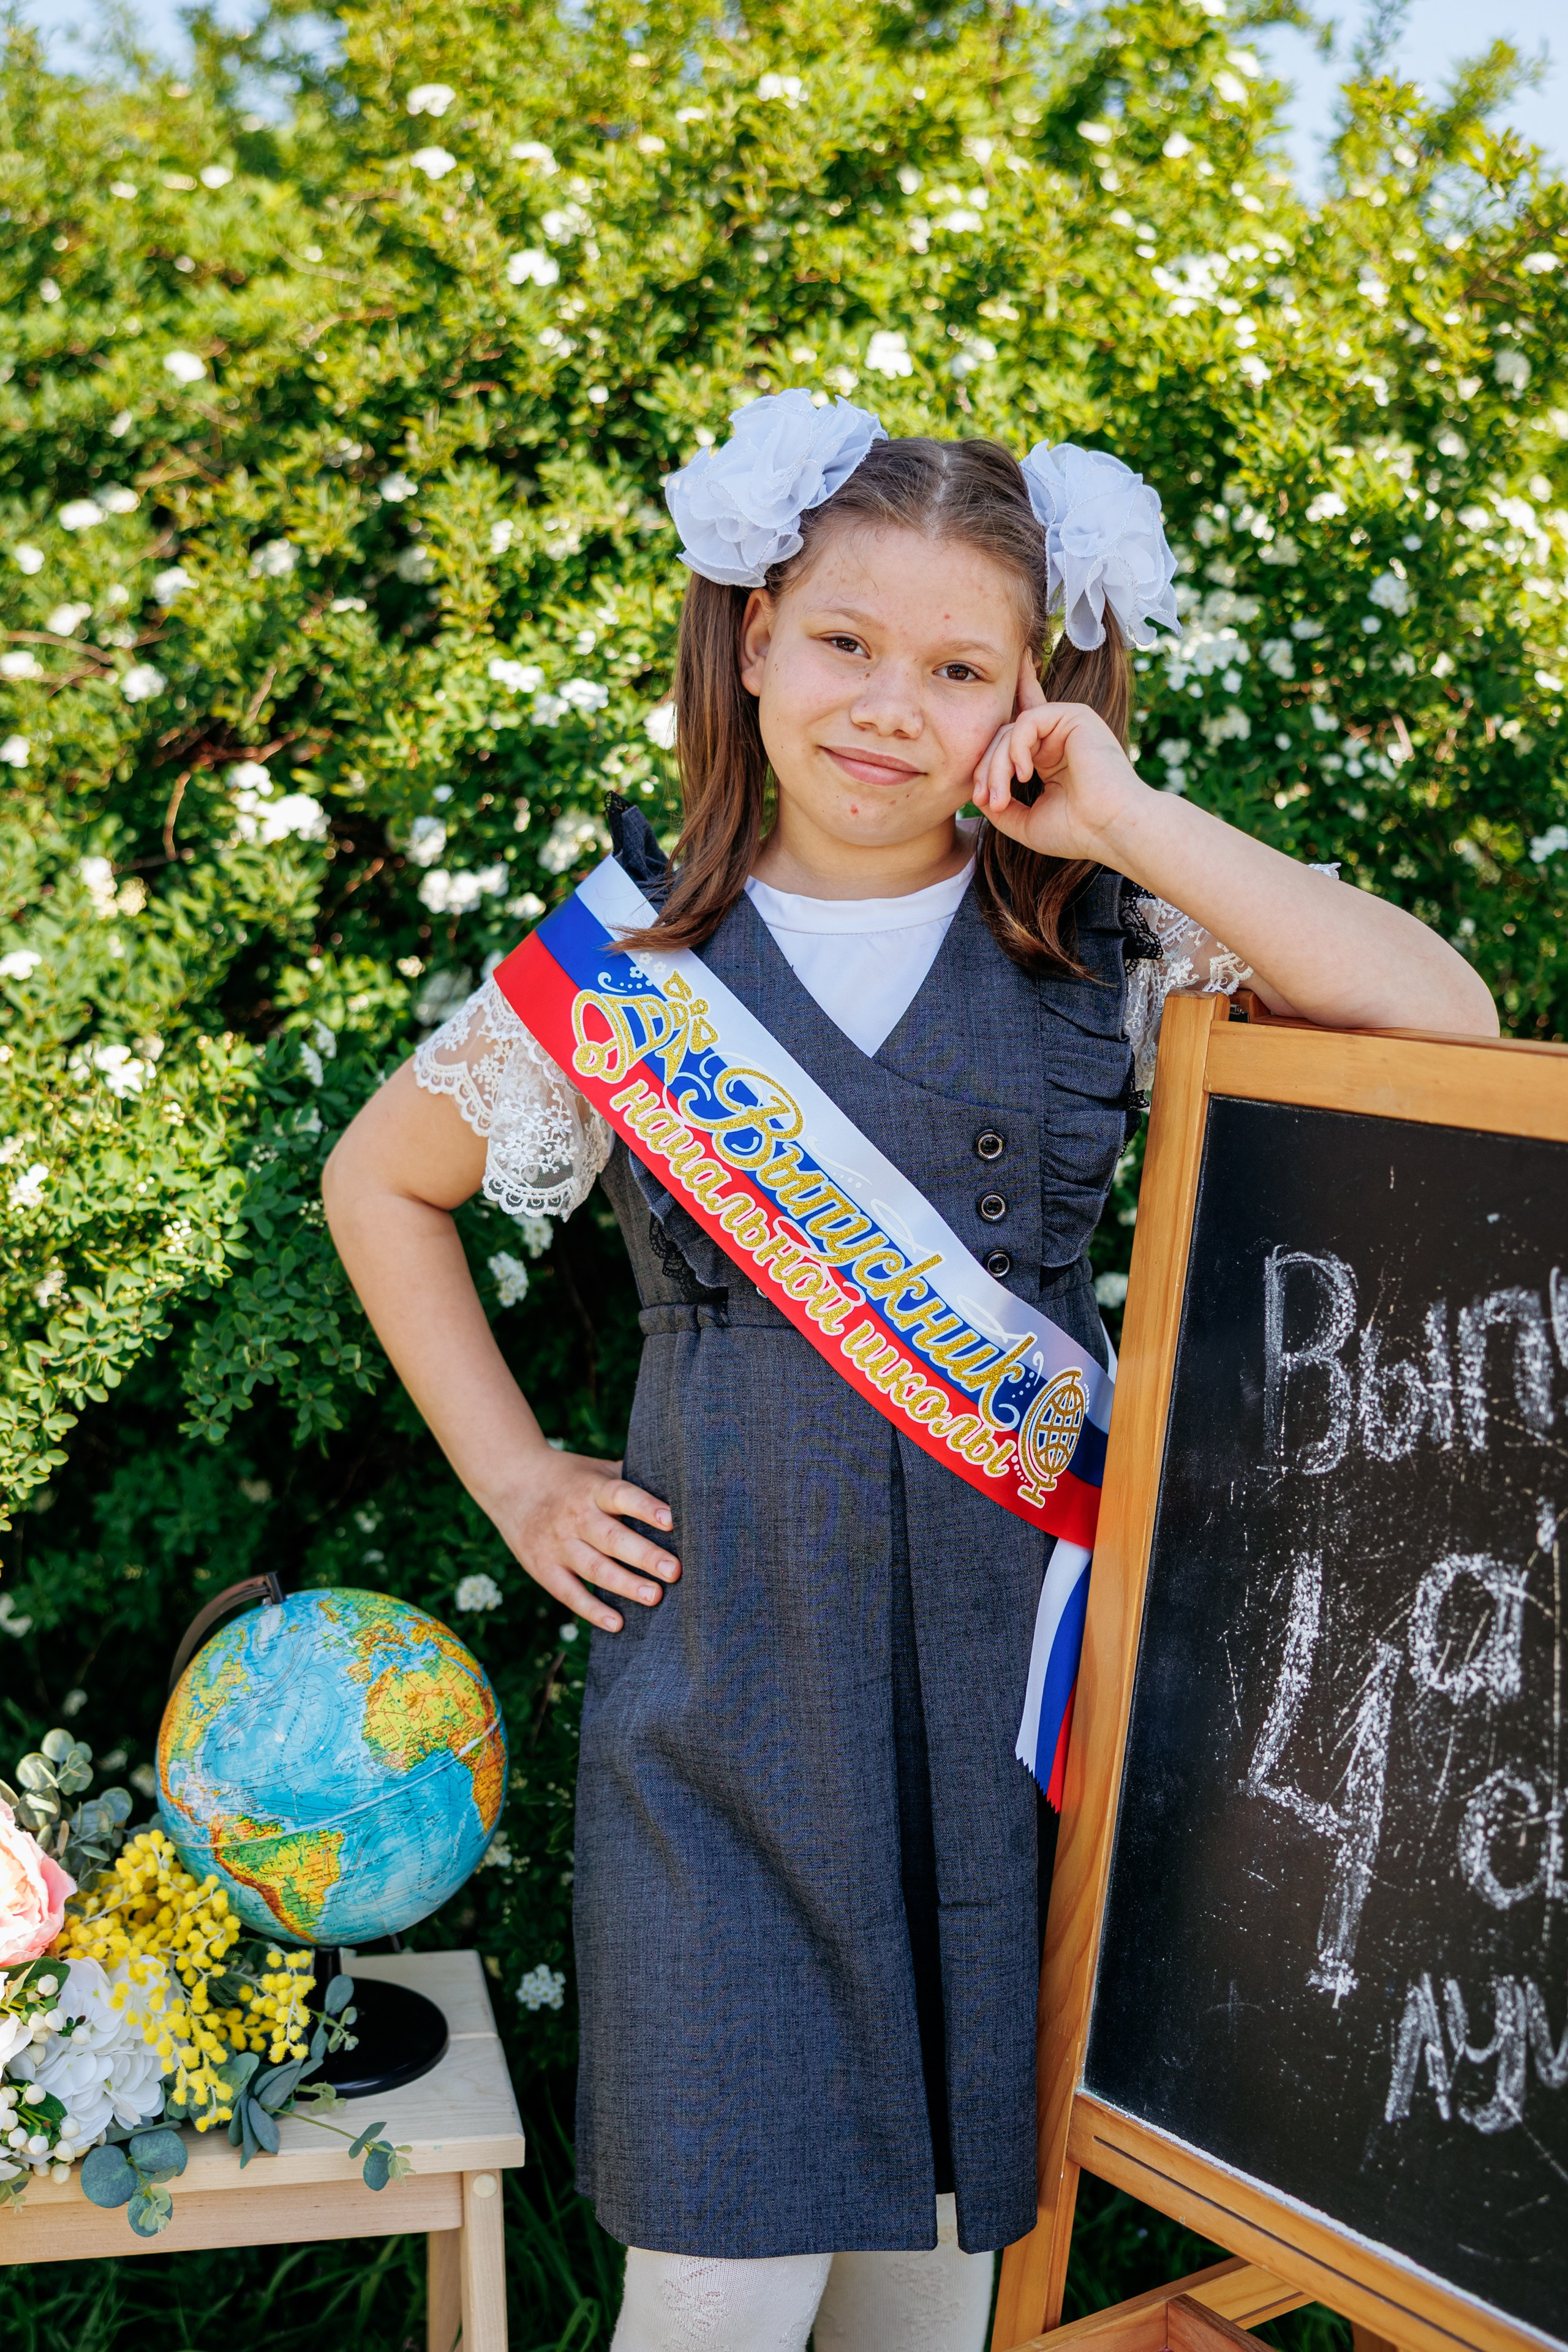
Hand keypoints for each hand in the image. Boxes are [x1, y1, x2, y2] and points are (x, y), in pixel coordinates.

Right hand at [494, 1444, 680, 1632]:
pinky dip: (592, 1610)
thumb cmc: (570, 1478)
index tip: (672, 1520)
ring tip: (655, 1596)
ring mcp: (557, 1545)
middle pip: (612, 1538)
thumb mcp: (598, 1470)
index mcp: (592, 1489)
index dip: (645, 1507)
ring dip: (625, 1585)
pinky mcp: (543, 1569)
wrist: (511, 1482)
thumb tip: (681, 1487)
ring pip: (594, 1569)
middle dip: (644, 1555)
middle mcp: (575, 1517)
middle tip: (674, 1570)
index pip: (621, 1496)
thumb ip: (631, 1479)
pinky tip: (617, 1623)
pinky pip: (569, 1594)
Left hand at [971, 648, 1147, 859]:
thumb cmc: (1077, 832)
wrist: (1112, 830)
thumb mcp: (1025, 822)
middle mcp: (1058, 739)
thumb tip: (977, 794)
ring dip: (997, 766)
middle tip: (983, 800)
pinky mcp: (1075, 716)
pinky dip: (1016, 748)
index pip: (1015, 737)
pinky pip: (1027, 721)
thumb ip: (1001, 805)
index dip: (990, 751)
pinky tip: (1023, 774)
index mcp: (1049, 758)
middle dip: (986, 770)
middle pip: (1004, 738)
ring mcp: (1067, 725)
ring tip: (1000, 799)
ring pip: (1011, 730)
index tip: (977, 783)